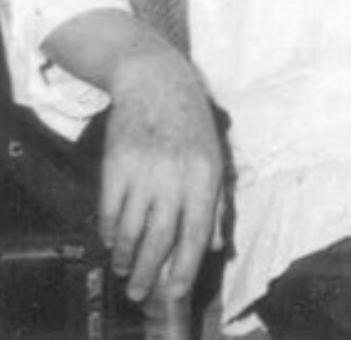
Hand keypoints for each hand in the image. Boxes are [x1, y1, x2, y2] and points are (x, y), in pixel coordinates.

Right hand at [101, 48, 222, 302]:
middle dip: (148, 273)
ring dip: (126, 257)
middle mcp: (175, 175)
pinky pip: (109, 212)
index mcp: (205, 174)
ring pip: (130, 231)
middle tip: (139, 293)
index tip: (174, 292)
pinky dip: (110, 232)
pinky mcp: (115, 164)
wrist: (156, 82)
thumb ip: (216, 203)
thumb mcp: (215, 158)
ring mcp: (143, 170)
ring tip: (126, 269)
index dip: (185, 268)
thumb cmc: (192, 123)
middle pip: (159, 239)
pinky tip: (114, 239)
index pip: (196, 232)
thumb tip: (217, 245)